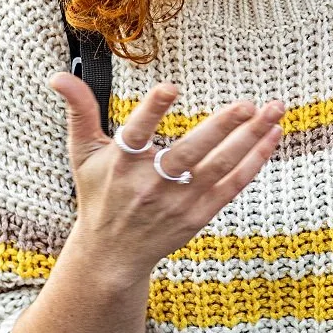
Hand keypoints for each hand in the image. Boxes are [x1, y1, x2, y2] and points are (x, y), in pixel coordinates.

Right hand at [49, 73, 283, 279]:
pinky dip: (255, 161)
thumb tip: (57, 76)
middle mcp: (151, 185)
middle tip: (248, 103)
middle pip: (189, 153)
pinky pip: (232, 185)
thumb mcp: (83, 154)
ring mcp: (178, 202)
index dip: (151, 111)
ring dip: (250, 138)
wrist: (112, 256)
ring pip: (219, 167)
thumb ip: (80, 112)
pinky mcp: (199, 215)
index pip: (136, 133)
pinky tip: (273, 135)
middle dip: (220, 128)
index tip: (171, 87)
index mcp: (121, 165)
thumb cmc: (99, 195)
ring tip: (275, 110)